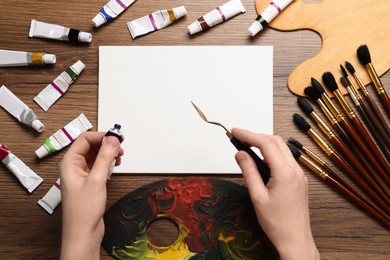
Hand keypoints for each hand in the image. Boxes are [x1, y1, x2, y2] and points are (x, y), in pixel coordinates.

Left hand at [59, 132, 123, 259]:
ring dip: (108, 152)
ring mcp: (82, 175)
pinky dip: (108, 162)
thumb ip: (104, 157)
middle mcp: (74, 167)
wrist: (83, 232)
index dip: (101, 136)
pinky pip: (99, 165)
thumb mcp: (96, 180)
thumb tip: (112, 140)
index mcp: (69, 163)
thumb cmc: (82, 212)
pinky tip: (116, 164)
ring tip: (120, 154)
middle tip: (120, 144)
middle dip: (106, 143)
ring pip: (96, 155)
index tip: (116, 136)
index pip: (85, 139)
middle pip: (90, 146)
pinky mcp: (90, 182)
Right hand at [232, 128, 318, 259]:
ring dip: (264, 144)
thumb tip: (240, 154)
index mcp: (285, 172)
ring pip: (281, 149)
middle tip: (238, 138)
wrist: (295, 239)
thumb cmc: (277, 223)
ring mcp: (299, 174)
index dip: (248, 135)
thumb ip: (248, 171)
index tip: (234, 131)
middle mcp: (295, 170)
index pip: (265, 144)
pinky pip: (285, 159)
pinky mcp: (298, 179)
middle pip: (275, 141)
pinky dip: (271, 154)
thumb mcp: (257, 196)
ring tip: (246, 148)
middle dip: (256, 136)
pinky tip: (260, 161)